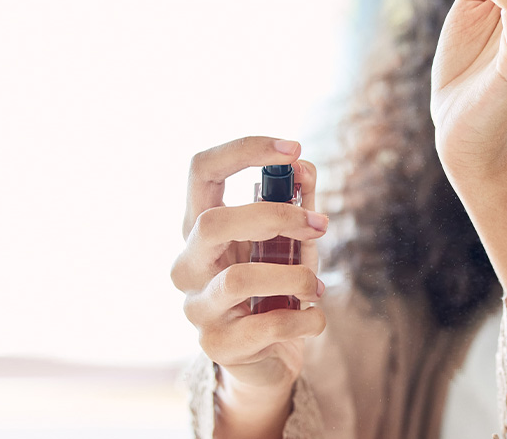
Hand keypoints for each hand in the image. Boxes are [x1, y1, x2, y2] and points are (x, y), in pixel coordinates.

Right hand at [172, 136, 327, 400]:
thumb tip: (304, 167)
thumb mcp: (292, 241)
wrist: (268, 358)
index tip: (294, 149)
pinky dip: (304, 319)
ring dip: (294, 276)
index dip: (244, 150)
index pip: (201, 169)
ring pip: (238, 279)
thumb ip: (298, 203)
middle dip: (275, 216)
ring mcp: (196, 307)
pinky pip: (265, 326)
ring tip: (316, 286)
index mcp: (200, 227)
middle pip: (212, 222)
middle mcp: (188, 264)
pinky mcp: (216, 346)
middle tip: (319, 226)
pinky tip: (314, 318)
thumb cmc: (277, 287)